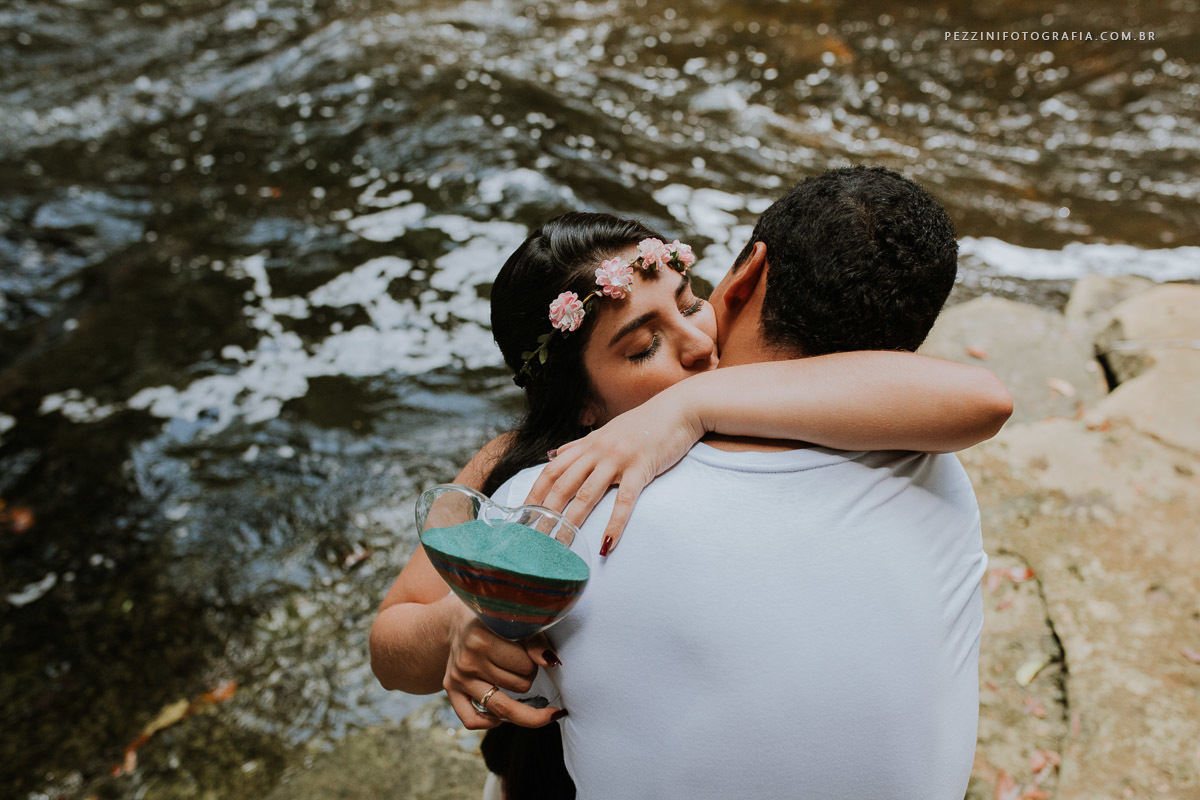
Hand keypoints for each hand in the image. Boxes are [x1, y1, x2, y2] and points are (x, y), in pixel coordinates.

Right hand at [441, 598, 564, 729]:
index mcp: (481, 638)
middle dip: (529, 676)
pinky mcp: (451, 691)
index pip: (526, 665)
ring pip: (503, 707)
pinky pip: (472, 720)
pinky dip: (491, 722)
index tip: (534, 651)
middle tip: (523, 661)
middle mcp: (467, 661)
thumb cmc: (495, 621)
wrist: (460, 622)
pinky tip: (501, 714)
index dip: (536, 660)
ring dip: (517, 696)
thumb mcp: (516, 622)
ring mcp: (458, 678)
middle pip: (519, 687)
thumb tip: (550, 662)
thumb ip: (536, 640)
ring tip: (515, 677)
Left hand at [524, 386, 703, 554]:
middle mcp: (597, 451)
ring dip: (572, 522)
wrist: (679, 409)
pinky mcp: (641, 468)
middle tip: (533, 539)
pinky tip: (607, 543)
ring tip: (561, 546)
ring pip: (587, 494)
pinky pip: (624, 500)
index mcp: (588, 444)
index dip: (534, 493)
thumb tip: (553, 455)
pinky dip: (614, 523)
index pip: (551, 470)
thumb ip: (579, 445)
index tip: (521, 516)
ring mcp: (618, 459)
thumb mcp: (606, 431)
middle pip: (562, 485)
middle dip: (545, 514)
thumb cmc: (644, 423)